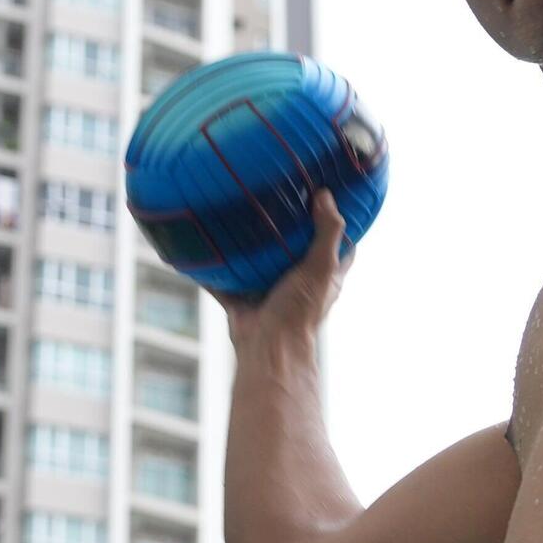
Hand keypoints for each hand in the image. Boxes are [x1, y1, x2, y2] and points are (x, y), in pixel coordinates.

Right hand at [214, 189, 352, 353]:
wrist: (267, 347)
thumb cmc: (300, 310)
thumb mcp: (321, 266)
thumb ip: (328, 232)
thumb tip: (325, 195)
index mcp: (323, 277)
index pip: (339, 248)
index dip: (337, 225)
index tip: (327, 197)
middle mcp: (298, 284)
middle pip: (295, 250)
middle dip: (287, 229)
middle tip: (276, 196)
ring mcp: (268, 292)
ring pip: (258, 263)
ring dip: (250, 246)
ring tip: (240, 211)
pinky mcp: (242, 300)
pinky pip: (224, 280)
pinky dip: (214, 267)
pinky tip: (204, 244)